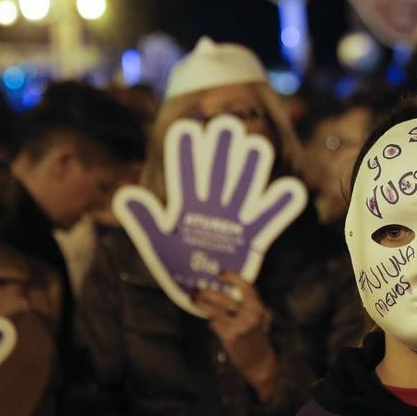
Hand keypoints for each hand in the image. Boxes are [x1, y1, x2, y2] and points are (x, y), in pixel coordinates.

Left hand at [114, 115, 306, 317]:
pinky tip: (292, 188)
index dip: (184, 152)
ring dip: (251, 169)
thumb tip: (124, 195)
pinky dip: (281, 206)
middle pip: (219, 172)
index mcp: (187, 203)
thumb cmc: (175, 263)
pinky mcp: (253, 235)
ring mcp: (235, 217)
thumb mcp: (156, 242)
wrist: (200, 290)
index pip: (184, 172)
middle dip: (222, 150)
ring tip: (256, 146)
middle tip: (226, 125)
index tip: (186, 129)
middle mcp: (213, 204)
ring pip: (244, 187)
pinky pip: (269, 218)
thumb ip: (143, 219)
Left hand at [196, 271, 278, 399]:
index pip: (246, 287)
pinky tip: (209, 321)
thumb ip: (245, 306)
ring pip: (215, 310)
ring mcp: (239, 326)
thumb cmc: (256, 338)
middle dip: (208, 292)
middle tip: (198, 287)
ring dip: (202, 304)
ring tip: (193, 299)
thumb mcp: (257, 318)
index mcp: (258, 308)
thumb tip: (223, 291)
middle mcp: (250, 315)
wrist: (260, 361)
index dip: (233, 278)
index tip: (220, 272)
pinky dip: (211, 321)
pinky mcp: (230, 336)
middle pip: (224, 298)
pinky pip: (215, 323)